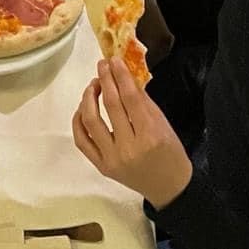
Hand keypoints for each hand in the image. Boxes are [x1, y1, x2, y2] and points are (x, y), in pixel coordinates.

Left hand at [73, 58, 192, 206]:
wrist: (169, 188)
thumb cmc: (170, 153)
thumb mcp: (163, 124)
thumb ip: (142, 100)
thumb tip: (124, 75)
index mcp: (150, 136)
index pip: (130, 98)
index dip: (120, 75)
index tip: (114, 60)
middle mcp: (129, 148)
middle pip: (110, 106)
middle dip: (105, 80)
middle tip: (102, 65)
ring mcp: (112, 159)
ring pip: (90, 121)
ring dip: (88, 97)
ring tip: (94, 85)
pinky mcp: (101, 166)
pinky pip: (82, 140)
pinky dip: (78, 120)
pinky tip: (83, 107)